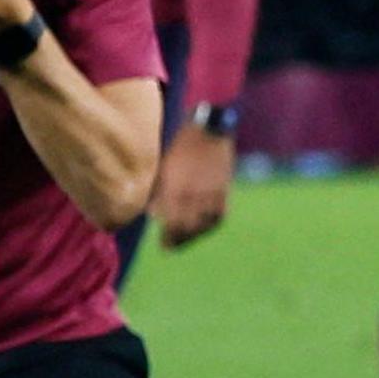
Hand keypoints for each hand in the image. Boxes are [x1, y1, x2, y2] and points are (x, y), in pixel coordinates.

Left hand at [156, 125, 234, 248]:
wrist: (208, 130)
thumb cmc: (180, 147)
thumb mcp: (164, 167)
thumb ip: (159, 192)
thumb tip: (154, 214)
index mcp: (175, 186)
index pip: (171, 221)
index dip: (168, 236)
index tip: (165, 247)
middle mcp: (193, 193)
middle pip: (187, 226)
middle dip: (179, 239)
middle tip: (171, 247)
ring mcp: (210, 192)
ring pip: (204, 224)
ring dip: (195, 234)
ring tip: (186, 239)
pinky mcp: (224, 190)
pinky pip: (218, 215)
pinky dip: (210, 224)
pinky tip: (204, 227)